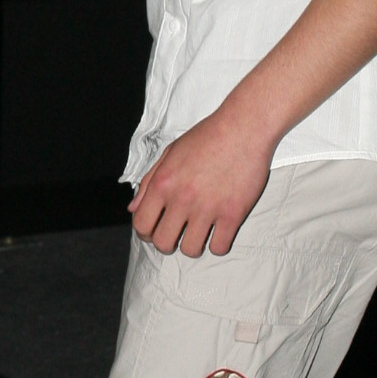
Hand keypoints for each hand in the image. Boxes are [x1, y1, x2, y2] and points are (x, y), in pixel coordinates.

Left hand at [127, 103, 274, 257]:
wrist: (243, 127)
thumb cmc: (207, 137)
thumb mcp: (170, 153)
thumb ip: (149, 181)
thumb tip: (133, 208)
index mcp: (163, 183)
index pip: (142, 224)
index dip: (146, 233)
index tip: (156, 230)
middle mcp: (182, 198)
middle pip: (163, 243)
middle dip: (167, 243)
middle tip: (178, 234)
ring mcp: (208, 208)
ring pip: (191, 250)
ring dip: (193, 245)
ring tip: (200, 232)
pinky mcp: (233, 214)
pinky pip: (219, 247)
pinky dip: (218, 244)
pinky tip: (219, 231)